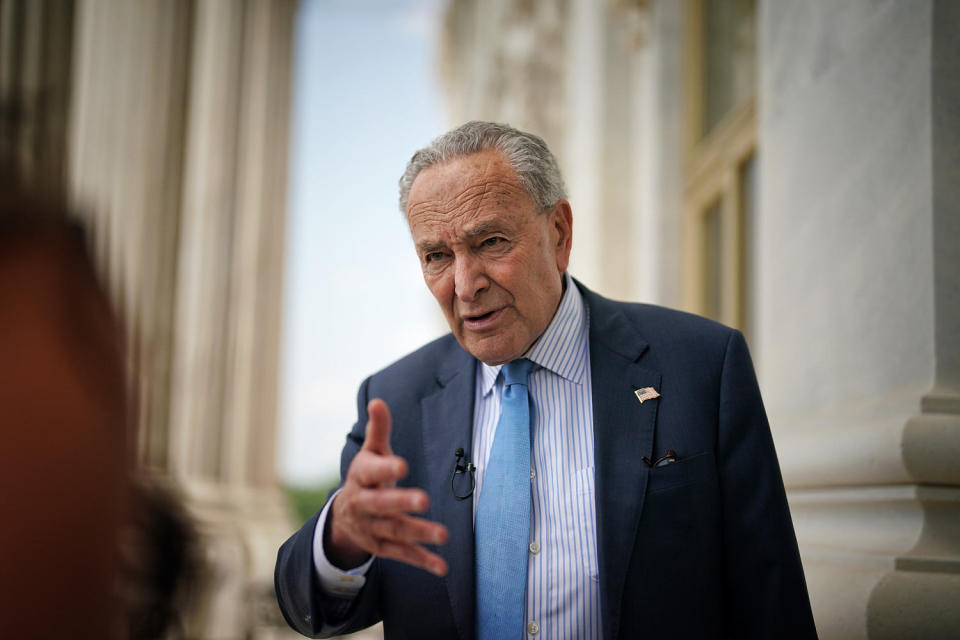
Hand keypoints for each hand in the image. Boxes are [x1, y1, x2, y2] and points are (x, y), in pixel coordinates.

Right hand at [325, 399, 448, 575]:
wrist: (344, 516)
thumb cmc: (366, 475)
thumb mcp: (371, 452)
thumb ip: (379, 429)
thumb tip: (378, 401)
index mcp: (360, 477)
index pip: (371, 471)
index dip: (386, 468)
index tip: (403, 465)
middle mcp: (363, 504)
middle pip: (381, 505)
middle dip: (401, 502)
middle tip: (424, 499)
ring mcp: (372, 528)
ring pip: (395, 531)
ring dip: (419, 533)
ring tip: (443, 535)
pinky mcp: (382, 547)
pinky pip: (403, 554)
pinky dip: (423, 561)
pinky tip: (442, 566)